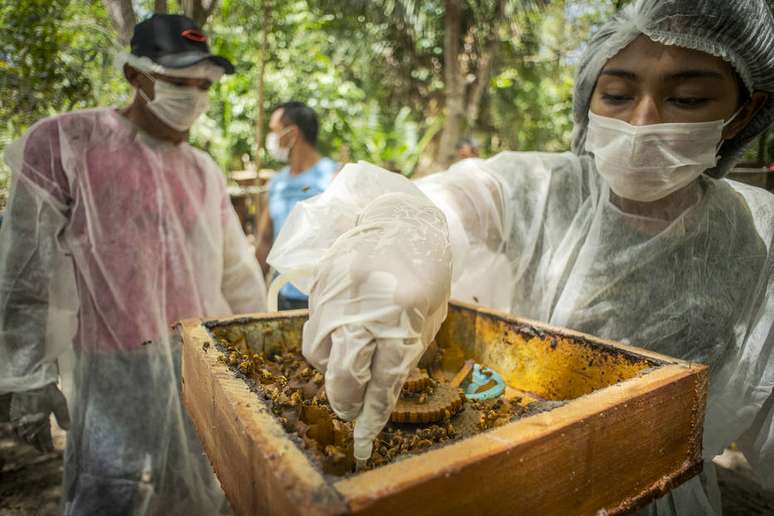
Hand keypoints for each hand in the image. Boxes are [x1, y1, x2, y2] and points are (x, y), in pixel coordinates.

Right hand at [10, 383, 69, 452]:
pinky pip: (15, 428)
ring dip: (29, 441)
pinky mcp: (14, 414)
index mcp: (41, 420)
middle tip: (43, 450)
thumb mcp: (59, 402)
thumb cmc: (47, 391)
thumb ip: (63, 416)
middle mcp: (29, 422)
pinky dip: (19, 434)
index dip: (47, 445)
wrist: (32, 380)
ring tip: (35, 445)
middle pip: (33, 438)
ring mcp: (20, 419)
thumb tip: (68, 429)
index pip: (44, 437)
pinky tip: (22, 436)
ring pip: (23, 435)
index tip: (50, 450)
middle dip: (38, 445)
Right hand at [302, 191, 452, 460]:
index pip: (384, 378)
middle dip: (345, 400)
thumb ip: (405, 353)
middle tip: (349, 409)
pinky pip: (313, 328)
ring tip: (349, 364)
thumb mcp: (429, 314)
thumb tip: (378, 395)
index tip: (365, 431)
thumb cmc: (426, 269)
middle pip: (344, 372)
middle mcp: (367, 305)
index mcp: (405, 314)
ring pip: (319, 353)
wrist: (401, 216)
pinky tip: (341, 334)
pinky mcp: (320, 283)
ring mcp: (338, 293)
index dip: (373, 411)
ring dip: (332, 369)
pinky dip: (326, 340)